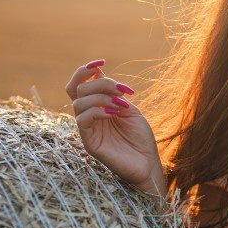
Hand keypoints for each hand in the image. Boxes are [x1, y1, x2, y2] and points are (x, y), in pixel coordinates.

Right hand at [65, 60, 165, 196]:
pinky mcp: (89, 142)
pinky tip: (114, 113)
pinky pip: (82, 119)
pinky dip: (97, 110)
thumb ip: (113, 92)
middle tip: (122, 90)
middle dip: (101, 83)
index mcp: (96, 107)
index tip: (101, 62)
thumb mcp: (129, 109)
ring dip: (102, 97)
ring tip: (122, 104)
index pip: (79, 85)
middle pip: (79, 89)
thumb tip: (98, 71)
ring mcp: (87, 130)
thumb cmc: (141, 139)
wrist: (149, 165)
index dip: (84, 70)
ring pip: (79, 102)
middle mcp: (88, 117)